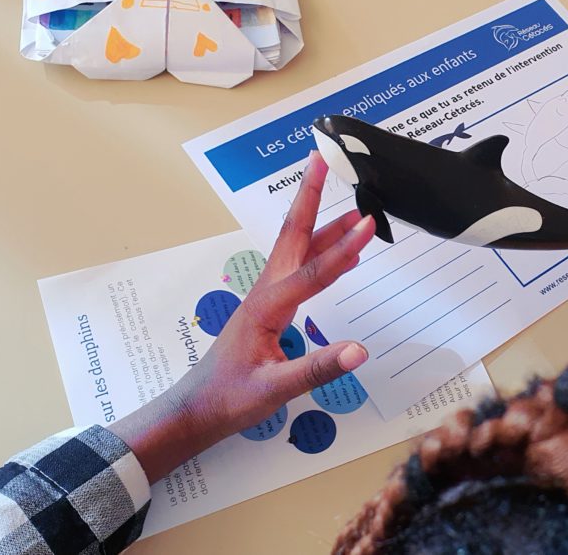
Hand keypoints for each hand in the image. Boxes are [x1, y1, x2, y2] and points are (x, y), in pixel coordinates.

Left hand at [111, 153, 375, 481]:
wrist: (198, 408)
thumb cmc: (230, 399)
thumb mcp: (275, 390)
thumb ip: (317, 369)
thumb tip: (359, 351)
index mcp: (267, 307)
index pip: (313, 273)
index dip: (343, 250)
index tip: (369, 225)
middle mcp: (267, 292)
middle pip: (293, 235)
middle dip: (309, 196)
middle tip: (322, 159)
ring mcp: (268, 297)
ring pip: (298, 249)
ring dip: (321, 222)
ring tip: (354, 205)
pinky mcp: (272, 307)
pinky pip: (301, 269)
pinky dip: (323, 252)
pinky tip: (343, 255)